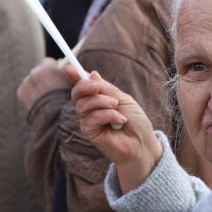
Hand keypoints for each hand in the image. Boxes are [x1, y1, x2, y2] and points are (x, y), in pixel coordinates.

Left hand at [18, 58, 72, 112]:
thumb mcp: (72, 85)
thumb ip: (68, 74)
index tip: (55, 75)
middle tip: (50, 88)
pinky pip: (25, 91)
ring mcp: (26, 82)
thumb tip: (67, 69)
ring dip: (36, 86)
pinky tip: (38, 103)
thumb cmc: (65, 101)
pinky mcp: (21, 92)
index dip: (52, 69)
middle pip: (38, 71)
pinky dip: (30, 95)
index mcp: (48, 67)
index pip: (48, 62)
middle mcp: (35, 72)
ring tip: (45, 98)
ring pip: (31, 81)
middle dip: (43, 77)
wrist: (52, 117)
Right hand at [69, 67, 162, 193]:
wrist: (142, 144)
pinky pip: (90, 118)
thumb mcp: (123, 99)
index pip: (83, 87)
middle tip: (97, 87)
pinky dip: (107, 115)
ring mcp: (89, 122)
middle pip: (77, 94)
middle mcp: (91, 110)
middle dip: (85, 87)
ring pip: (84, 105)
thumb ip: (107, 88)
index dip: (75, 77)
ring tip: (117, 107)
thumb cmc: (136, 122)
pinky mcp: (90, 133)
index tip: (69, 67)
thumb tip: (91, 74)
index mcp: (99, 100)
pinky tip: (119, 121)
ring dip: (102, 102)